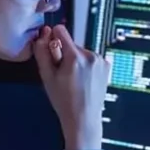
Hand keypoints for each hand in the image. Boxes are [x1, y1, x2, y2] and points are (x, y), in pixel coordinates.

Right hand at [32, 25, 108, 149]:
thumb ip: (42, 53)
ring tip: (73, 80)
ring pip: (81, 52)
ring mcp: (101, 61)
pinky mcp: (107, 66)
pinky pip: (91, 59)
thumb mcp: (47, 77)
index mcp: (75, 57)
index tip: (50, 49)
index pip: (61, 31)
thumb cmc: (64, 101)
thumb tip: (42, 35)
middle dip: (64, 55)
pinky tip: (83, 80)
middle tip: (62, 74)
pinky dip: (86, 65)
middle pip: (71, 44)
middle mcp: (91, 55)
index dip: (52, 38)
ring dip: (76, 61)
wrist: (83, 118)